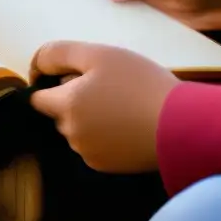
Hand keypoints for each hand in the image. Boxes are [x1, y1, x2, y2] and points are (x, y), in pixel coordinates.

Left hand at [29, 41, 176, 172]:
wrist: (183, 124)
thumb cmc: (141, 84)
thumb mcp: (99, 54)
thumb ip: (59, 54)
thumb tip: (36, 68)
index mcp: (66, 106)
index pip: (37, 98)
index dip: (51, 83)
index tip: (74, 76)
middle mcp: (72, 134)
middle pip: (59, 113)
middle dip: (73, 100)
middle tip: (108, 87)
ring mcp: (89, 153)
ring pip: (78, 130)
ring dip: (90, 118)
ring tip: (122, 105)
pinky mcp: (108, 167)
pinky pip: (95, 146)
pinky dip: (105, 136)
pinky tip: (128, 124)